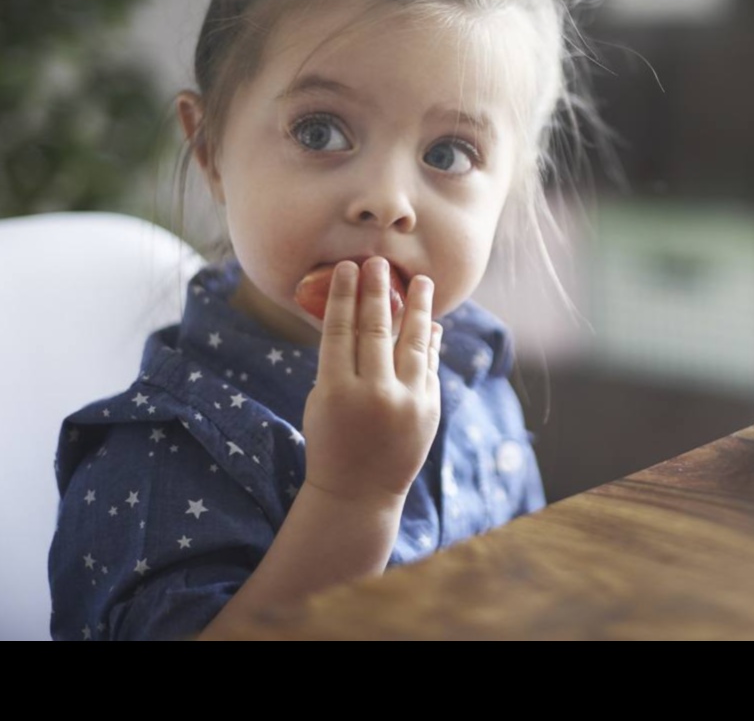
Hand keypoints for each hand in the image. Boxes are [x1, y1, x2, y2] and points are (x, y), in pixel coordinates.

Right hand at [301, 258, 442, 503]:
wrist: (359, 492)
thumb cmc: (331, 440)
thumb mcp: (322, 401)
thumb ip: (340, 362)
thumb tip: (361, 317)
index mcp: (335, 391)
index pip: (340, 330)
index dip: (345, 295)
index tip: (348, 268)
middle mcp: (373, 394)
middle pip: (376, 330)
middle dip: (378, 291)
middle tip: (379, 263)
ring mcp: (406, 402)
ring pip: (414, 343)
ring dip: (418, 308)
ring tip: (422, 281)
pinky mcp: (429, 410)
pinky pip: (430, 366)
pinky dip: (431, 343)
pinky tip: (431, 323)